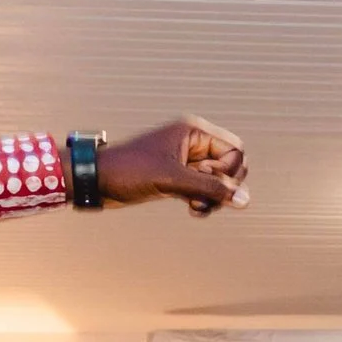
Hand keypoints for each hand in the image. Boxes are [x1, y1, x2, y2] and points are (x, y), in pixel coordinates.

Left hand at [97, 117, 248, 214]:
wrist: (96, 180)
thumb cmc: (129, 172)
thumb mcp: (172, 180)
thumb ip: (210, 189)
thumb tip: (246, 200)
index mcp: (193, 131)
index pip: (236, 151)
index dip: (228, 171)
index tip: (203, 178)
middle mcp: (193, 143)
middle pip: (232, 167)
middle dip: (223, 187)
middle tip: (201, 198)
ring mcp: (187, 161)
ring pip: (219, 182)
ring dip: (213, 199)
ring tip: (195, 208)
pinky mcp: (179, 178)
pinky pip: (205, 190)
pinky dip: (204, 202)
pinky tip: (192, 210)